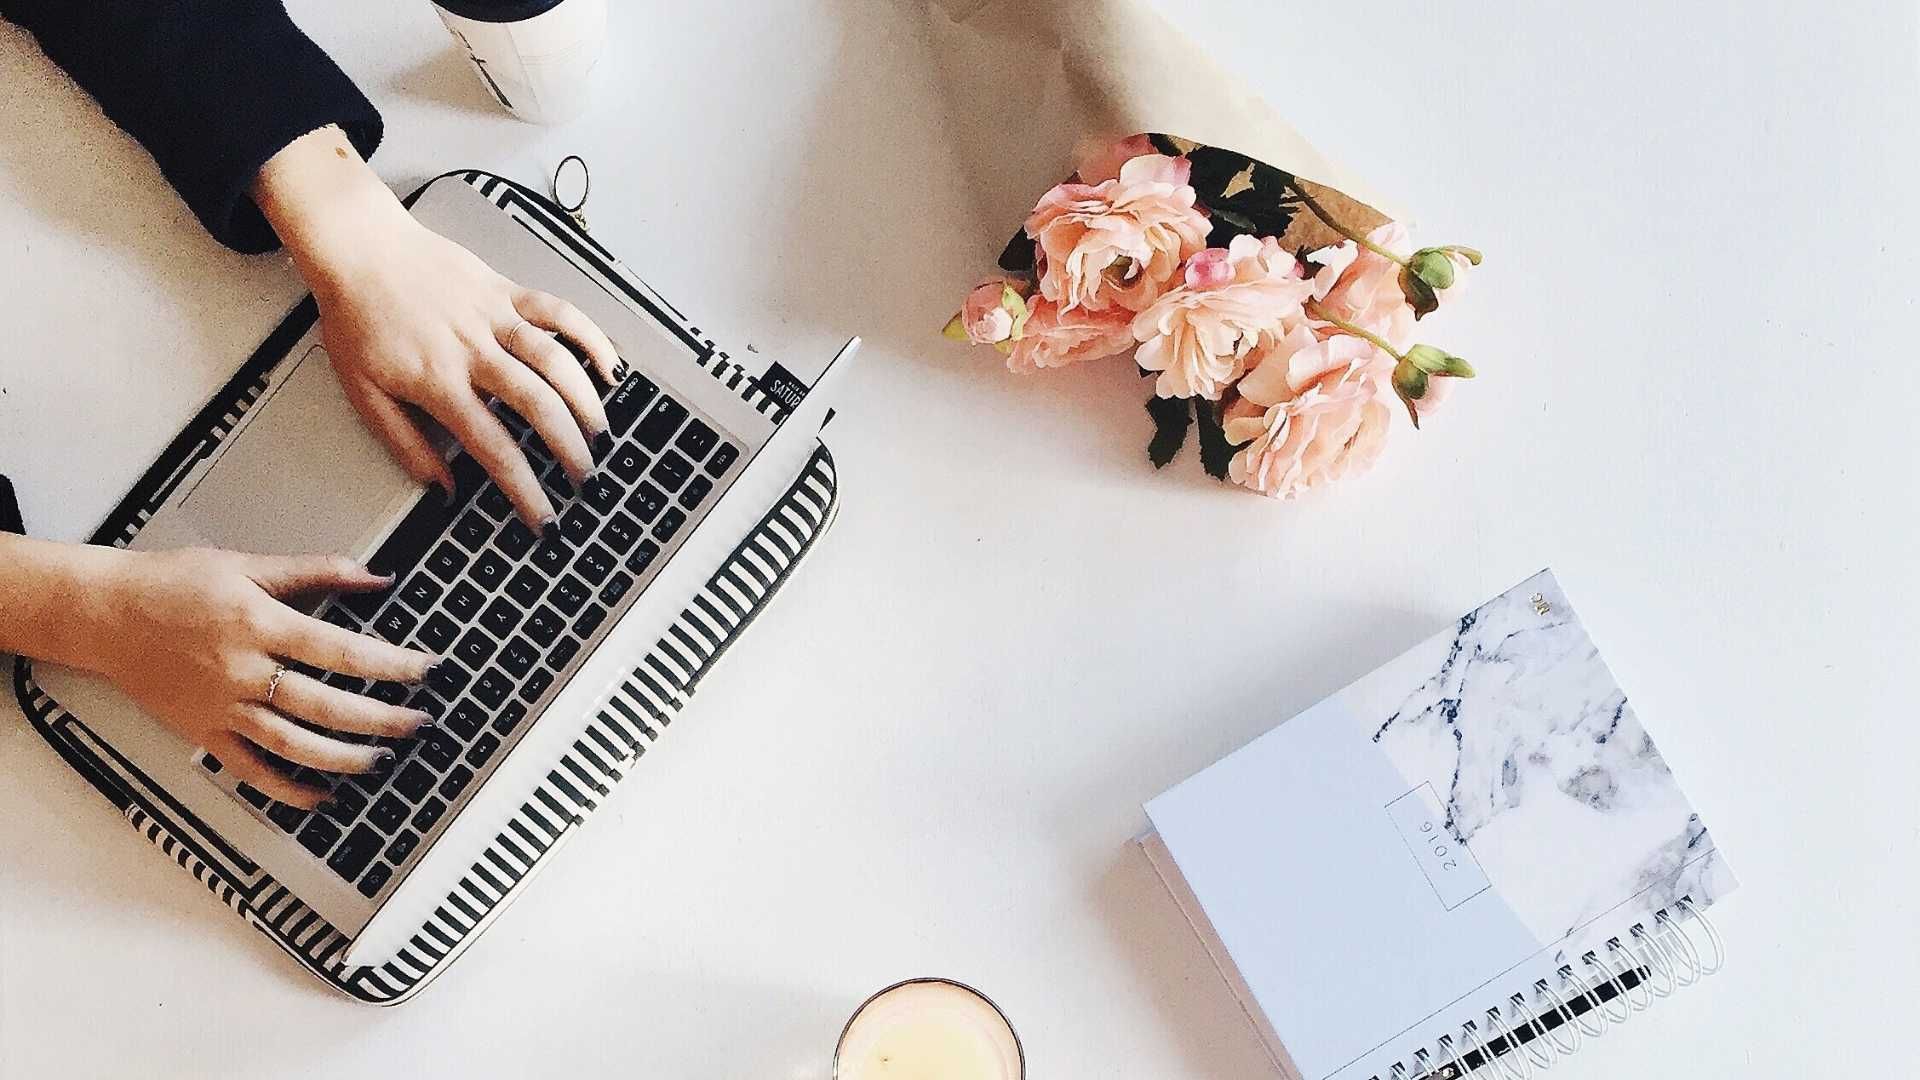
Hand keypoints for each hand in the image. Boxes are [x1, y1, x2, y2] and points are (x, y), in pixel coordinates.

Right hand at [80, 547, 437, 808]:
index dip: (390, 663)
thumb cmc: (171, 585)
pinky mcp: (203, 733)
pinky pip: (250, 770)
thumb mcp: (247, 565)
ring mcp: (222, 708)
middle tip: (418, 723)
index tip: (426, 669)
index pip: (340, 651)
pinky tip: (321, 796)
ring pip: (293, 744)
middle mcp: (242, 671)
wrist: (103, 614)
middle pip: (325, 705)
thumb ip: (316, 571)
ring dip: (343, 759)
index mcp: (258, 625)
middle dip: (380, 719)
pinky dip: (287, 789)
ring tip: (382, 760)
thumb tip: (376, 575)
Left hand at [253, 127, 622, 527]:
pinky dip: (589, 337)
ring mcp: (493, 317)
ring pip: (556, 360)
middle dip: (568, 448)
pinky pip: (559, 311)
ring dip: (586, 400)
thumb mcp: (364, 393)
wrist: (358, 247)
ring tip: (599, 432)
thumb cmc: (357, 317)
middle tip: (582, 477)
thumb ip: (405, 444)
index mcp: (438, 382)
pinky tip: (608, 364)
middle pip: (537, 405)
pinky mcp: (505, 290)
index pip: (493, 447)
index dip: (524, 488)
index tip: (543, 516)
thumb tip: (441, 487)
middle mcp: (473, 350)